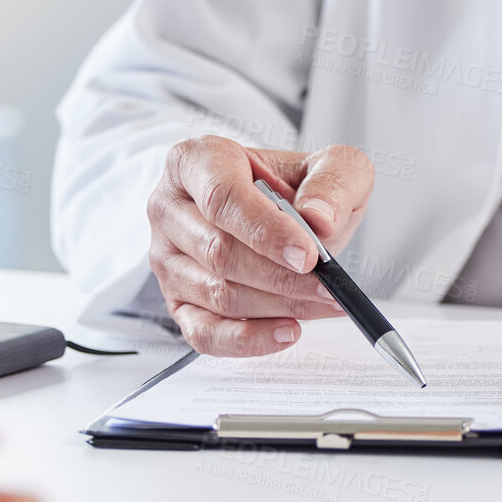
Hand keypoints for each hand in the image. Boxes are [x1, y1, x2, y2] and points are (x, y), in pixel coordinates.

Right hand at [148, 135, 373, 355]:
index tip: (308, 254)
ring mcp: (168, 259)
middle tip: (329, 286)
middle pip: (219, 253)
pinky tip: (286, 331)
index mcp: (196, 161)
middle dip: (282, 276)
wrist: (277, 213)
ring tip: (323, 303)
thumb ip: (333, 181)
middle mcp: (170, 209)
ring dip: (278, 306)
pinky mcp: (176, 301)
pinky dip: (248, 340)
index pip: (221, 197)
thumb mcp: (330, 165)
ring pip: (218, 295)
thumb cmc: (293, 187)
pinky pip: (204, 333)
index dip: (264, 230)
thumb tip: (319, 220)